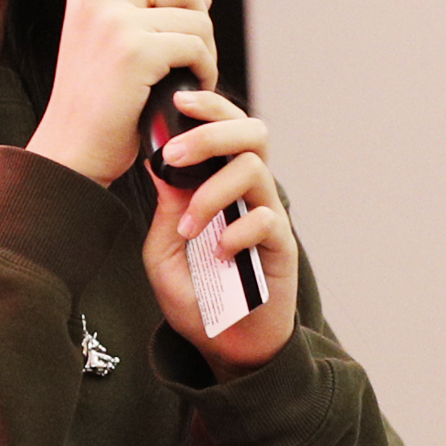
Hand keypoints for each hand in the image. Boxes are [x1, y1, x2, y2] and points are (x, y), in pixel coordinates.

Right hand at [26, 0, 217, 185]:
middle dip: (199, 20)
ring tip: (185, 77)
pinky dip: (204, 72)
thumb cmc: (93, 101)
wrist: (71, 147)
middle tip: (189, 55)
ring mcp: (116, 21)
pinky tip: (186, 90)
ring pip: (198, 18)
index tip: (183, 10)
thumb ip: (147, 9)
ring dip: (204, 52)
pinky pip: (197, 48)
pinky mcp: (137, 52)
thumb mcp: (108, 41)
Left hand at [144, 87, 299, 372]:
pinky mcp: (282, 247)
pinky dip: (237, 230)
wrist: (222, 344)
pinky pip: (266, 218)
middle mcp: (249, 194)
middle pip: (251, 134)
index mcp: (221, 185)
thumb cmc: (195, 295)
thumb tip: (162, 161)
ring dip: (212, 193)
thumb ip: (167, 207)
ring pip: (254, 168)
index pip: (225, 131)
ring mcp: (268, 216)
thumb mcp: (163, 248)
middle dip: (211, 133)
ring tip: (190, 230)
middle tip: (176, 154)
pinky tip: (219, 252)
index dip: (209, 108)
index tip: (177, 101)